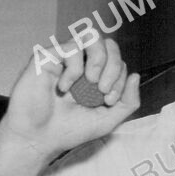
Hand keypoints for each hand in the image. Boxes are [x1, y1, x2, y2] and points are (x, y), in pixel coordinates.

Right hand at [0, 37, 138, 175]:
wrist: (39, 139)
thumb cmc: (69, 129)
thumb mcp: (108, 119)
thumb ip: (128, 102)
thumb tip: (136, 76)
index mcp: (97, 76)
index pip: (118, 61)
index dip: (120, 78)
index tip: (109, 100)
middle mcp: (82, 64)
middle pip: (109, 44)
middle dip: (114, 65)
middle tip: (104, 89)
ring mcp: (64, 58)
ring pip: (92, 37)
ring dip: (99, 60)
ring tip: (91, 82)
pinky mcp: (46, 57)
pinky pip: (70, 48)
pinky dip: (74, 69)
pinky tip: (64, 88)